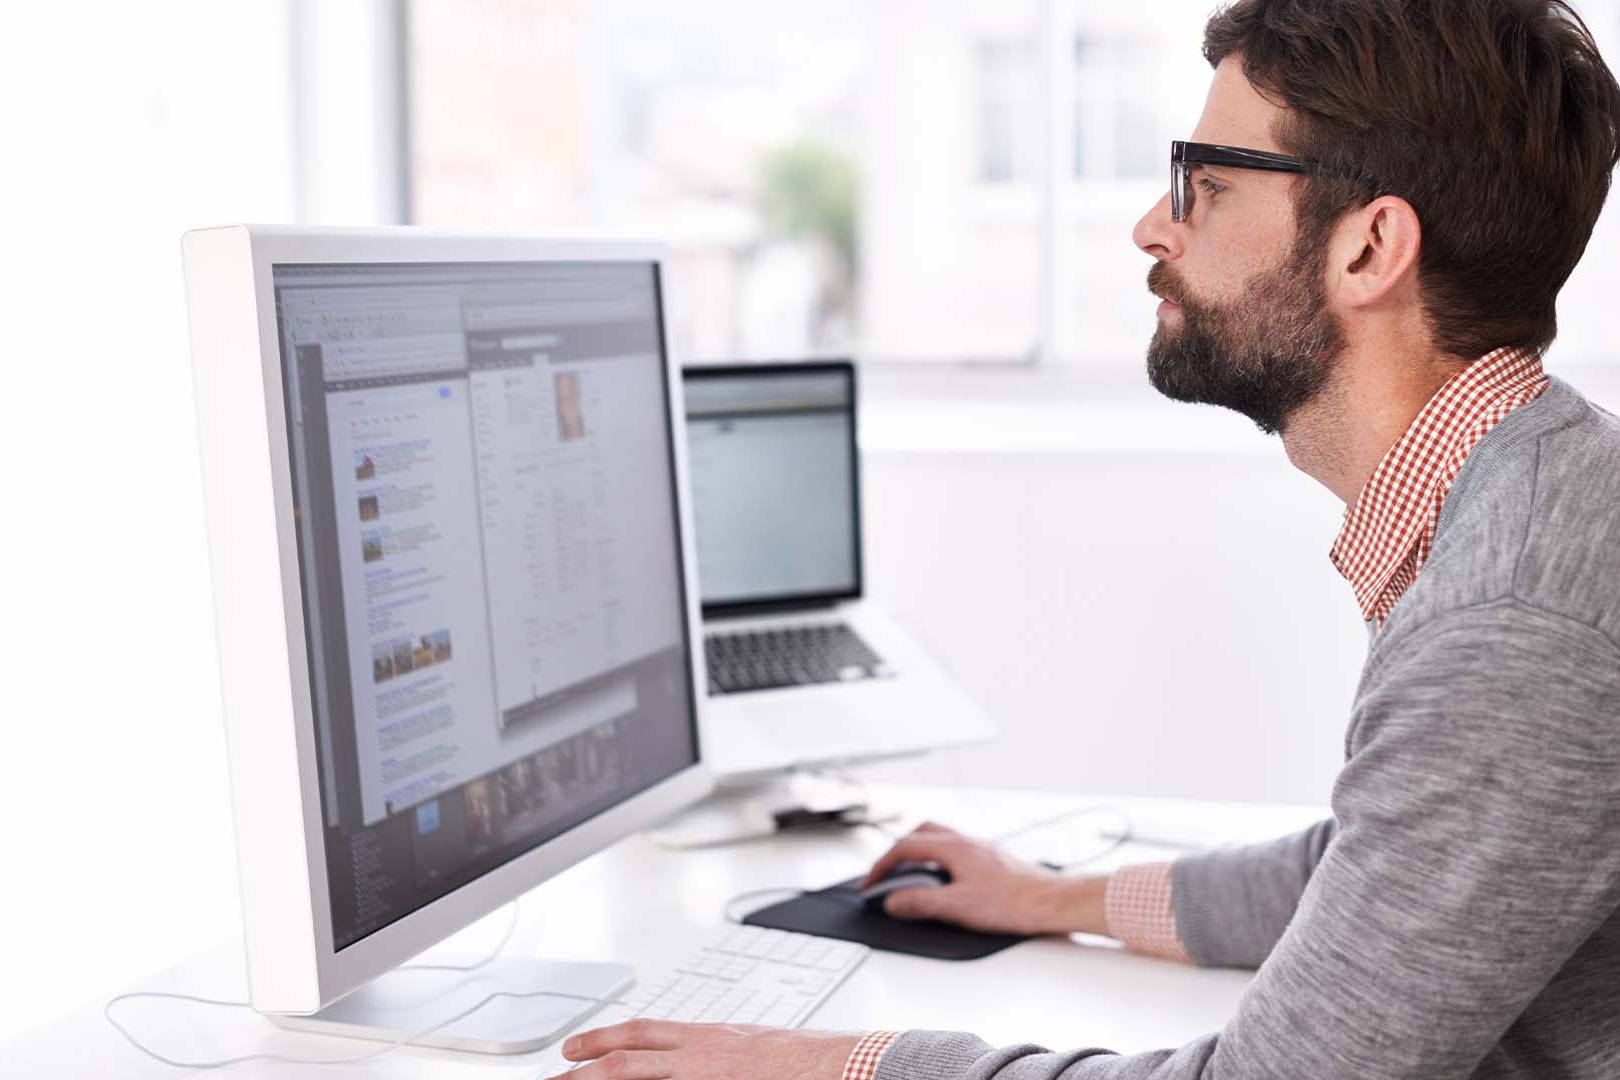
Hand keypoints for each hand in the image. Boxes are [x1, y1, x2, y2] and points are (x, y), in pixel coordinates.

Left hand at [554, 1019, 857, 1079]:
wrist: (837, 1065)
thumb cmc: (805, 1060)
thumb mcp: (753, 1046)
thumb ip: (723, 1053)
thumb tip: (705, 1059)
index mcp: (708, 1037)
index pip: (643, 1033)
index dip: (604, 1039)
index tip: (576, 1048)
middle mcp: (699, 1054)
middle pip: (626, 1058)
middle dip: (584, 1068)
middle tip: (552, 1076)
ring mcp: (704, 1074)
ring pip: (634, 1074)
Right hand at [860, 822, 1105, 935]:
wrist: (1051, 902)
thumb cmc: (1013, 901)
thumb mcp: (957, 906)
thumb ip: (920, 902)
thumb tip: (894, 901)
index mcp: (953, 847)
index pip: (904, 848)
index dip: (881, 866)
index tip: (871, 884)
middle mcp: (966, 841)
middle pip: (920, 834)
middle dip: (897, 852)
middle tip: (886, 874)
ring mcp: (980, 848)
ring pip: (939, 839)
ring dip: (918, 853)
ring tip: (910, 876)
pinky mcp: (991, 860)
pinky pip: (955, 850)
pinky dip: (938, 860)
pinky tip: (944, 880)